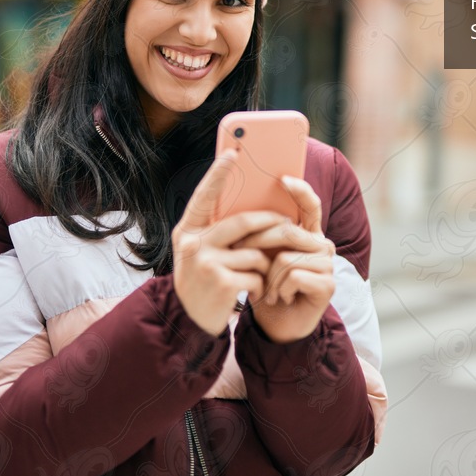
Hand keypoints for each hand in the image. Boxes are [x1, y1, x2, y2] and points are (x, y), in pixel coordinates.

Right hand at [172, 151, 288, 335]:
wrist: (189, 322)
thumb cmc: (201, 281)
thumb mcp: (199, 252)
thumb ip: (216, 231)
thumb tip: (251, 208)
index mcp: (187, 231)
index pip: (204, 196)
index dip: (218, 174)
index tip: (233, 153)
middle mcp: (192, 243)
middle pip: (243, 222)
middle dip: (270, 224)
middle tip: (288, 224)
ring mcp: (205, 263)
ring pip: (255, 251)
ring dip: (266, 264)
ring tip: (263, 276)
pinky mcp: (221, 283)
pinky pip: (257, 275)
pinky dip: (263, 285)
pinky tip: (258, 293)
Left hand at [236, 176, 335, 343]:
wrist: (277, 324)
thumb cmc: (268, 287)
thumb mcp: (261, 256)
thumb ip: (260, 233)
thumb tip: (241, 210)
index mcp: (307, 233)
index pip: (310, 204)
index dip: (300, 190)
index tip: (283, 178)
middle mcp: (322, 244)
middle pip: (288, 231)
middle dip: (258, 244)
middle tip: (242, 257)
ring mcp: (328, 265)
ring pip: (287, 257)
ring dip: (269, 277)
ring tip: (269, 289)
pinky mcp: (328, 285)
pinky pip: (294, 276)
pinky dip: (280, 289)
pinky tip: (282, 298)